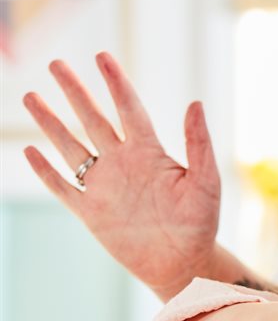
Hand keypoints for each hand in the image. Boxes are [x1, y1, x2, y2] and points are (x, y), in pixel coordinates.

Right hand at [22, 52, 221, 299]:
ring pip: (71, 147)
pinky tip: (29, 151)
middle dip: (75, 92)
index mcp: (151, 154)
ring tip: (31, 96)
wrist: (185, 264)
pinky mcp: (91, 212)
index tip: (102, 56)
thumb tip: (195, 102)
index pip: (129, 110)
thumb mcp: (206, 182)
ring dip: (50, 123)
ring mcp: (105, 187)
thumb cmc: (202, 224)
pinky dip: (46, 171)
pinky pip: (63, 187)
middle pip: (93, 120)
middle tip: (56, 63)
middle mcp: (123, 164)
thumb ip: (199, 144)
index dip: (115, 83)